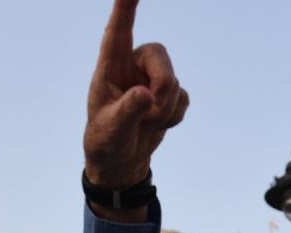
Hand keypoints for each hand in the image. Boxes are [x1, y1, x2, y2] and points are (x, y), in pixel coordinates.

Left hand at [84, 0, 188, 189]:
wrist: (121, 160)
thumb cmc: (107, 140)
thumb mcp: (111, 129)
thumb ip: (127, 111)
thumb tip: (146, 94)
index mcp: (110, 67)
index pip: (117, 33)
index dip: (125, 10)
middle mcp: (132, 67)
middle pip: (160, 56)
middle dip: (164, 83)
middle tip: (154, 108)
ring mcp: (152, 80)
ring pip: (174, 82)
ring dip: (165, 109)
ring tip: (146, 124)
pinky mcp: (169, 95)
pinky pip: (184, 98)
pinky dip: (174, 116)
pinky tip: (157, 125)